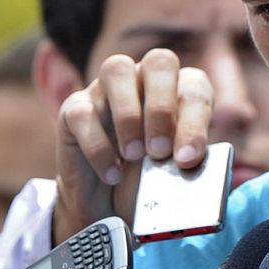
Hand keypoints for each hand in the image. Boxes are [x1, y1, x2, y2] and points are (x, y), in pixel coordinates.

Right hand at [54, 48, 213, 242]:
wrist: (108, 205)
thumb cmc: (150, 180)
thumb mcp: (176, 173)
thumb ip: (189, 159)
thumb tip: (192, 158)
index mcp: (179, 89)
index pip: (194, 87)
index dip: (194, 121)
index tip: (188, 159)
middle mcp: (143, 79)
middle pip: (159, 62)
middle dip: (162, 108)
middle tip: (160, 151)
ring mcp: (105, 88)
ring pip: (116, 69)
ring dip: (129, 115)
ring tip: (134, 156)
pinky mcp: (73, 109)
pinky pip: (83, 112)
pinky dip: (98, 147)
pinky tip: (112, 174)